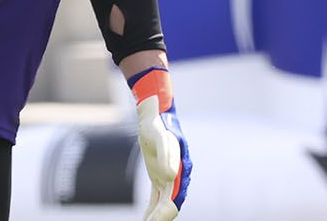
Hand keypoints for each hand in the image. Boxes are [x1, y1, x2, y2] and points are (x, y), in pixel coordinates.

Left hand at [130, 67, 191, 220]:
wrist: (155, 116)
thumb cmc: (158, 125)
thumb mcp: (159, 137)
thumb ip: (166, 155)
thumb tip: (170, 176)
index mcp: (180, 169)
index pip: (175, 197)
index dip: (167, 211)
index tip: (158, 219)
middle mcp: (177, 176)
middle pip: (170, 203)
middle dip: (161, 217)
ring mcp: (168, 178)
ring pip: (163, 202)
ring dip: (156, 216)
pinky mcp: (159, 177)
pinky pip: (156, 197)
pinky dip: (152, 208)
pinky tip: (146, 218)